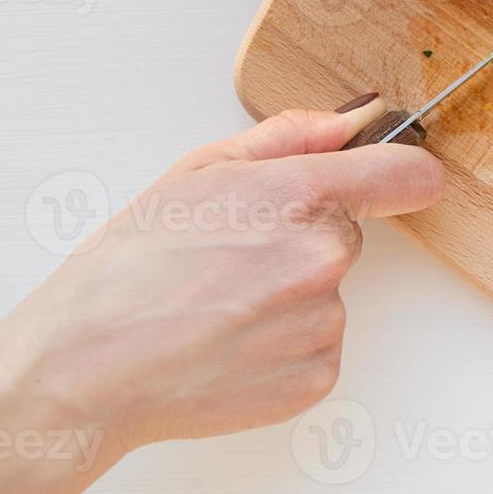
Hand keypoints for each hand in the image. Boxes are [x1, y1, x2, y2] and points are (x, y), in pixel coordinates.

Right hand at [0, 95, 441, 493]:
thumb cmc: (130, 268)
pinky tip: (231, 341)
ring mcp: (323, 320)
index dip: (403, 173)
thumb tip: (351, 120)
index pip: (405, 173)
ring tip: (220, 304)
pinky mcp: (318, 373)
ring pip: (329, 292)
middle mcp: (324, 257)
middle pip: (347, 235)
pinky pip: (319, 344)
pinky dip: (283, 344)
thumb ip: (289, 136)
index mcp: (298, 195)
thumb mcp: (199, 171)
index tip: (402, 179)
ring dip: (290, 295)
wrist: (87, 367)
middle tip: (234, 257)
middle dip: (303, 239)